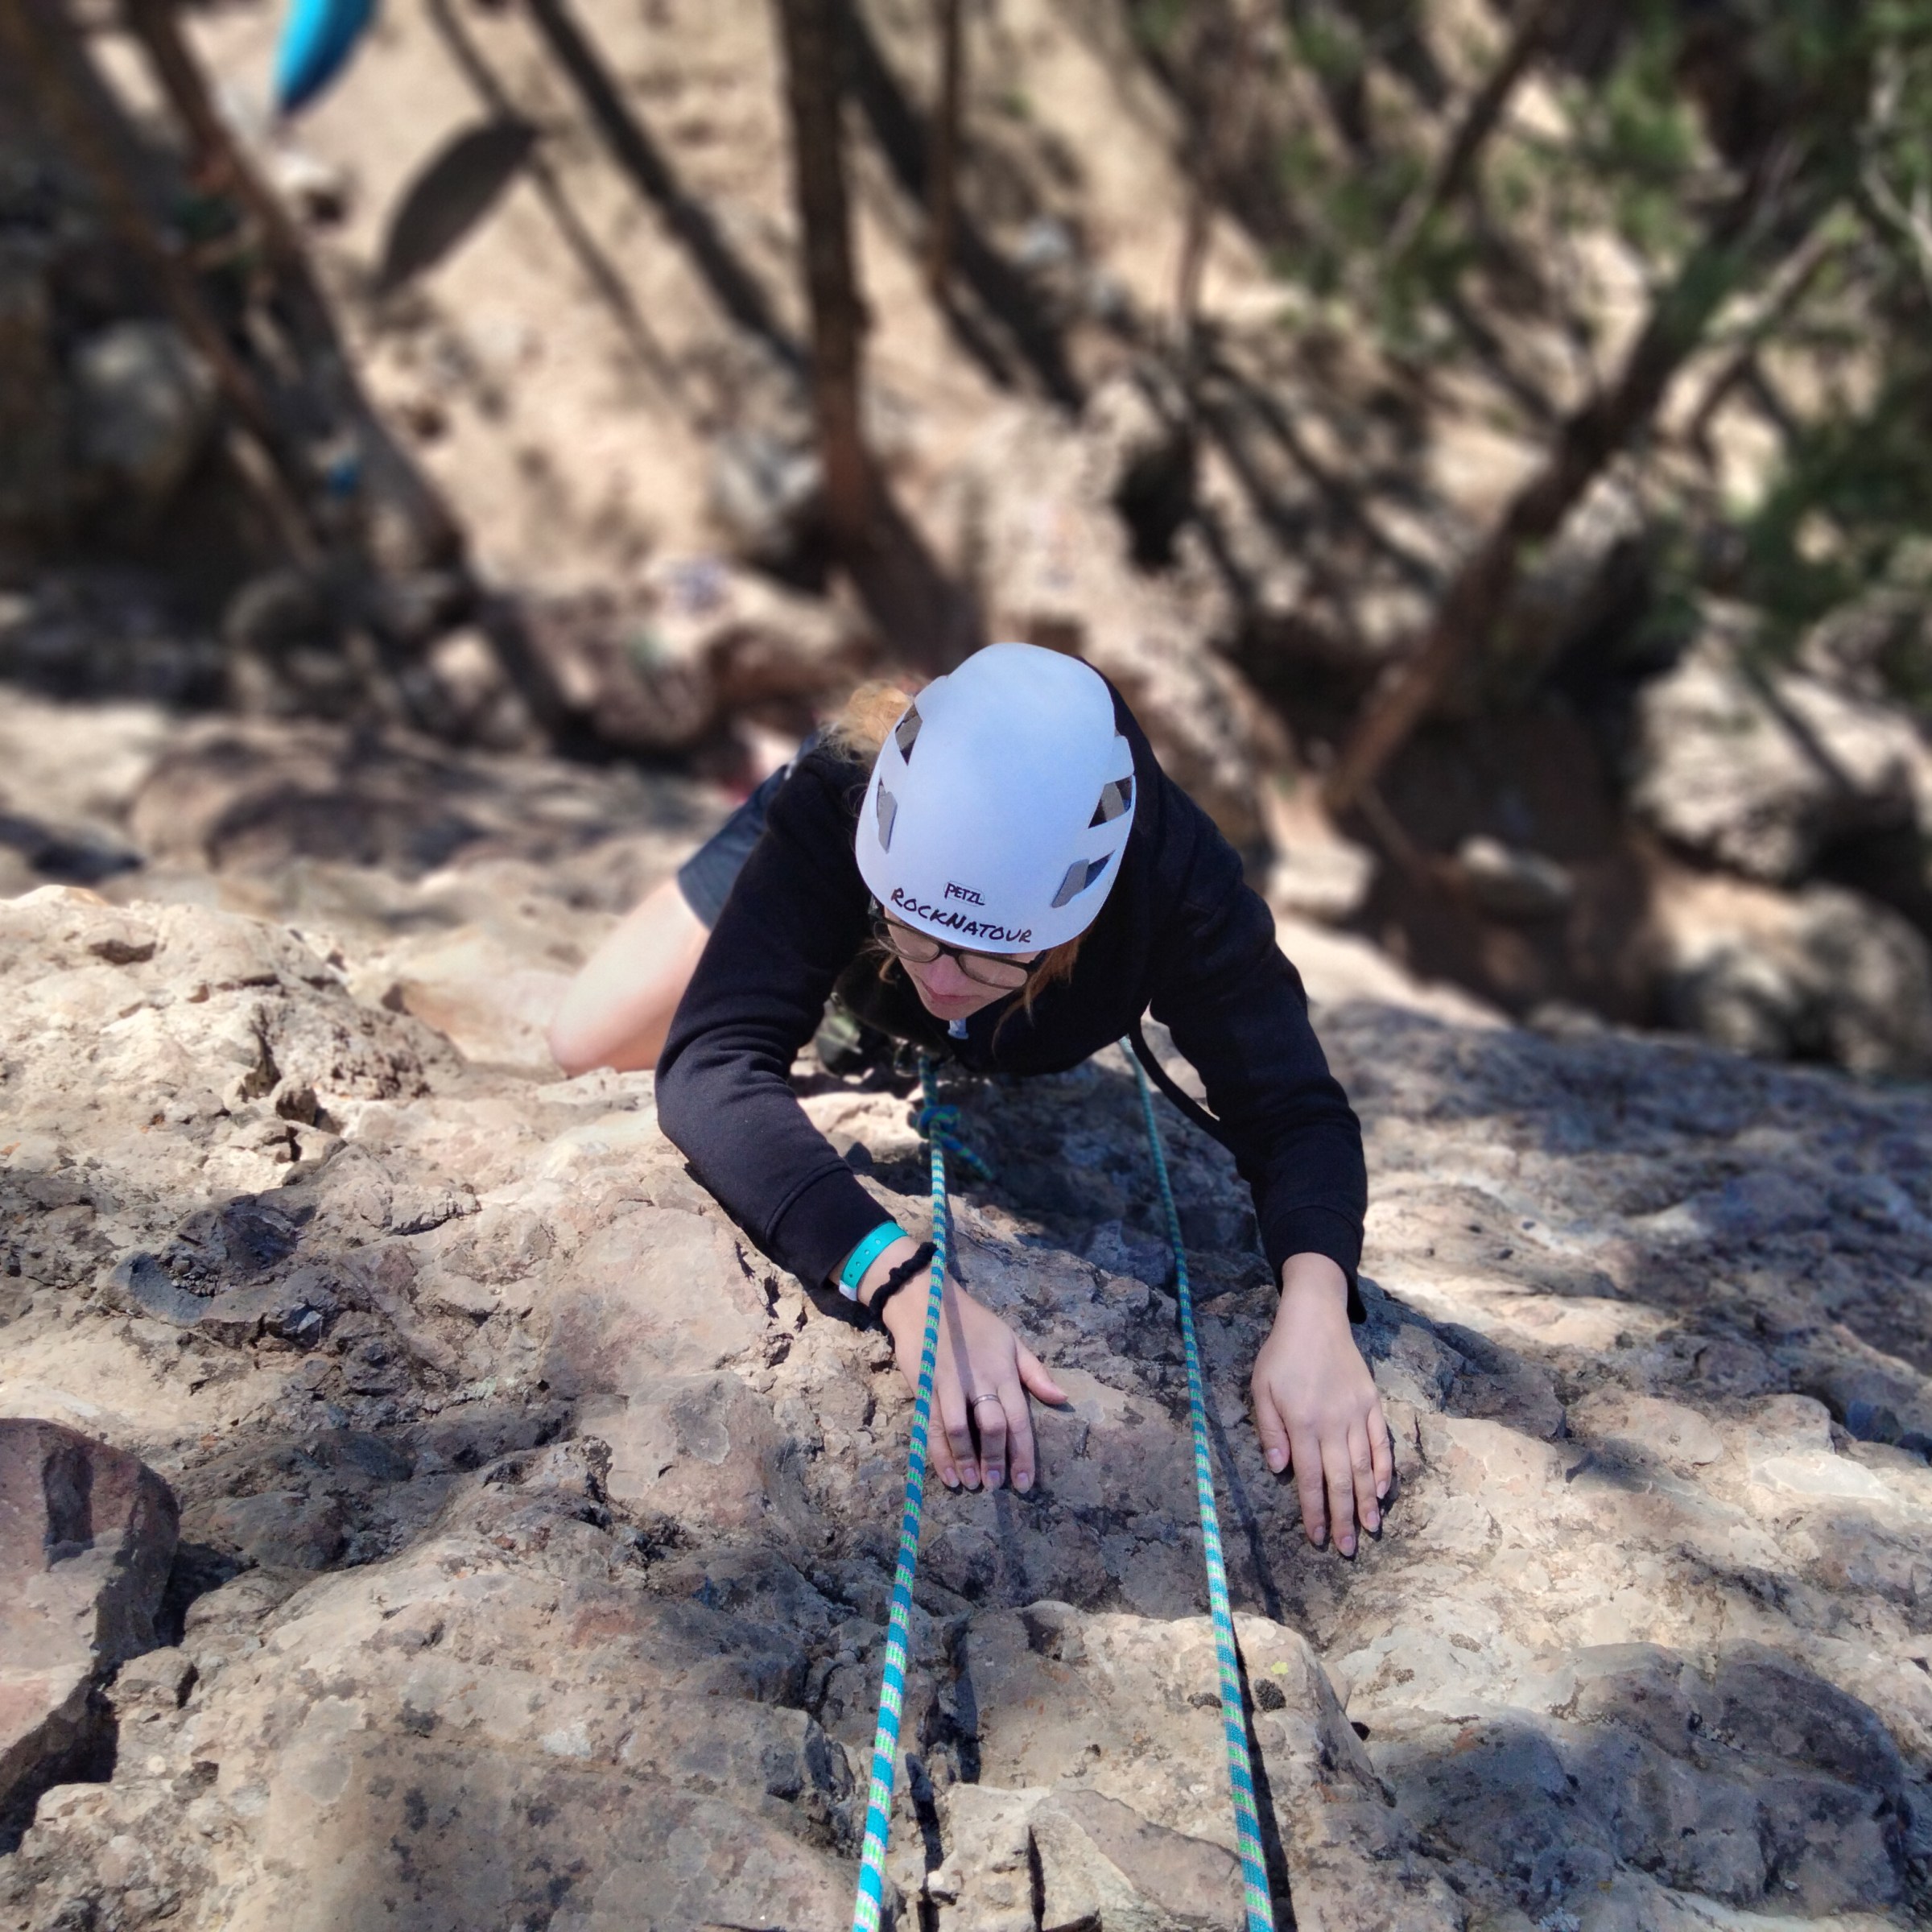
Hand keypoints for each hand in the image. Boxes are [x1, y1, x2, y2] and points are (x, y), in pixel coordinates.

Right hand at [878, 1271, 1063, 1492]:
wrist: (928, 1302)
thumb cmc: (975, 1323)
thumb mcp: (1011, 1340)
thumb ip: (1035, 1372)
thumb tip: (1062, 1398)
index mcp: (1003, 1371)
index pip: (1018, 1419)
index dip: (1023, 1453)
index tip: (1024, 1483)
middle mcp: (978, 1380)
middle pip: (990, 1426)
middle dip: (995, 1460)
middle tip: (996, 1485)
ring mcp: (948, 1383)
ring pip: (957, 1428)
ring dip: (965, 1460)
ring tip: (971, 1484)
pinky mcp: (923, 1385)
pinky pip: (929, 1424)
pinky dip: (937, 1452)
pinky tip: (945, 1473)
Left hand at [1250, 1254, 1392, 1555]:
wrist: (1316, 1317)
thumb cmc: (1282, 1354)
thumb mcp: (1261, 1387)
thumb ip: (1270, 1429)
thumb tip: (1279, 1469)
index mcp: (1303, 1422)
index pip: (1310, 1478)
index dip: (1314, 1511)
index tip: (1316, 1539)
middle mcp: (1333, 1423)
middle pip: (1340, 1480)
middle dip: (1343, 1519)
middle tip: (1347, 1550)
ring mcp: (1356, 1414)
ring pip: (1364, 1467)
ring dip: (1366, 1502)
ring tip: (1370, 1530)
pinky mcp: (1371, 1404)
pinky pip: (1380, 1443)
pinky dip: (1383, 1469)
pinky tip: (1382, 1491)